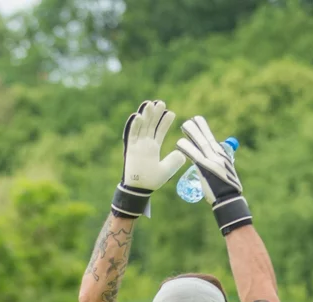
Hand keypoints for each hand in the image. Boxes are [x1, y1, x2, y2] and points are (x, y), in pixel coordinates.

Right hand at [110, 100, 186, 218]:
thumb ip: (174, 161)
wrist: (139, 189)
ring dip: (145, 115)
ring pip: (141, 126)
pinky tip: (138, 115)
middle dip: (155, 114)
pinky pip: (131, 135)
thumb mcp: (167, 170)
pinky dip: (133, 126)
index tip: (171, 112)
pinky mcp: (130, 149)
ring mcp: (137, 145)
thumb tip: (182, 154)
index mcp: (153, 148)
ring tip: (150, 103)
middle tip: (160, 102)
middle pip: (150, 125)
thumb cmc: (151, 181)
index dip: (165, 122)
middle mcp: (144, 144)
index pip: (159, 131)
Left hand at [175, 115, 251, 235]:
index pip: (211, 139)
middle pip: (206, 138)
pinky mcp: (206, 168)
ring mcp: (212, 161)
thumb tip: (211, 155)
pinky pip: (194, 155)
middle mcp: (218, 156)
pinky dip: (187, 148)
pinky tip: (179, 143)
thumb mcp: (224, 171)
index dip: (204, 129)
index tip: (197, 120)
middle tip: (189, 120)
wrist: (228, 199)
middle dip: (197, 127)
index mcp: (223, 155)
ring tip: (183, 126)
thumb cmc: (225, 188)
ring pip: (200, 143)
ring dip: (192, 133)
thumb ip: (217, 161)